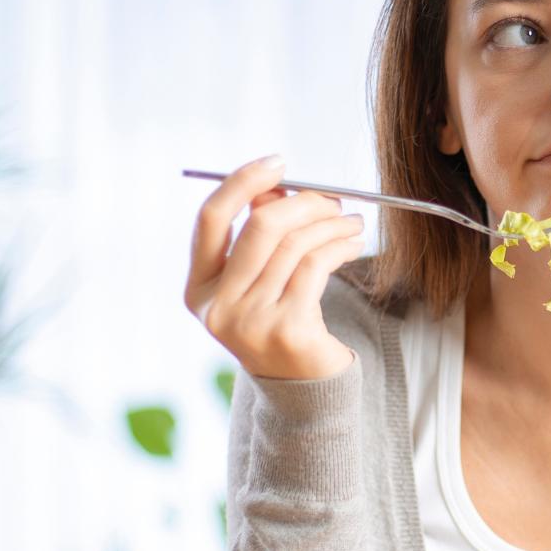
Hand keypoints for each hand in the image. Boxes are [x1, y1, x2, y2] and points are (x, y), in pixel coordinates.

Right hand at [184, 155, 366, 378]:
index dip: (243, 182)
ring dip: (331, 224)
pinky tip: (353, 242)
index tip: (278, 163)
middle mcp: (217, 307)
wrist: (303, 387)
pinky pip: (316, 266)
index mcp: (197, 288)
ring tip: (352, 221)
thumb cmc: (280, 320)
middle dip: (304, 202)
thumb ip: (260, 234)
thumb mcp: (259, 280)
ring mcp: (250, 321)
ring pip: (295, 245)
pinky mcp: (288, 329)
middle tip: (333, 200)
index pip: (211, 219)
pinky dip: (340, 245)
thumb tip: (277, 187)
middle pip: (260, 227)